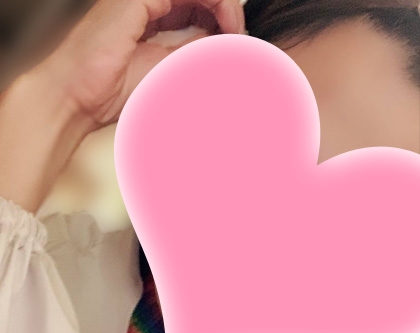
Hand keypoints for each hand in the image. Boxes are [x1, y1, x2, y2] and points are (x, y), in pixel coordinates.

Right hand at [39, 0, 244, 127]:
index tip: (239, 48)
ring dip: (226, 7)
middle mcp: (150, 5)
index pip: (198, 11)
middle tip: (243, 39)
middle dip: (228, 14)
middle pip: (200, 0)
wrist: (78, 97)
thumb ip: (194, 62)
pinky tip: (227, 23)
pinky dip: (214, 2)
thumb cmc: (111, 93)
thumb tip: (228, 59)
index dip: (223, 24)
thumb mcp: (167, 77)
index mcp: (153, 22)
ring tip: (237, 31)